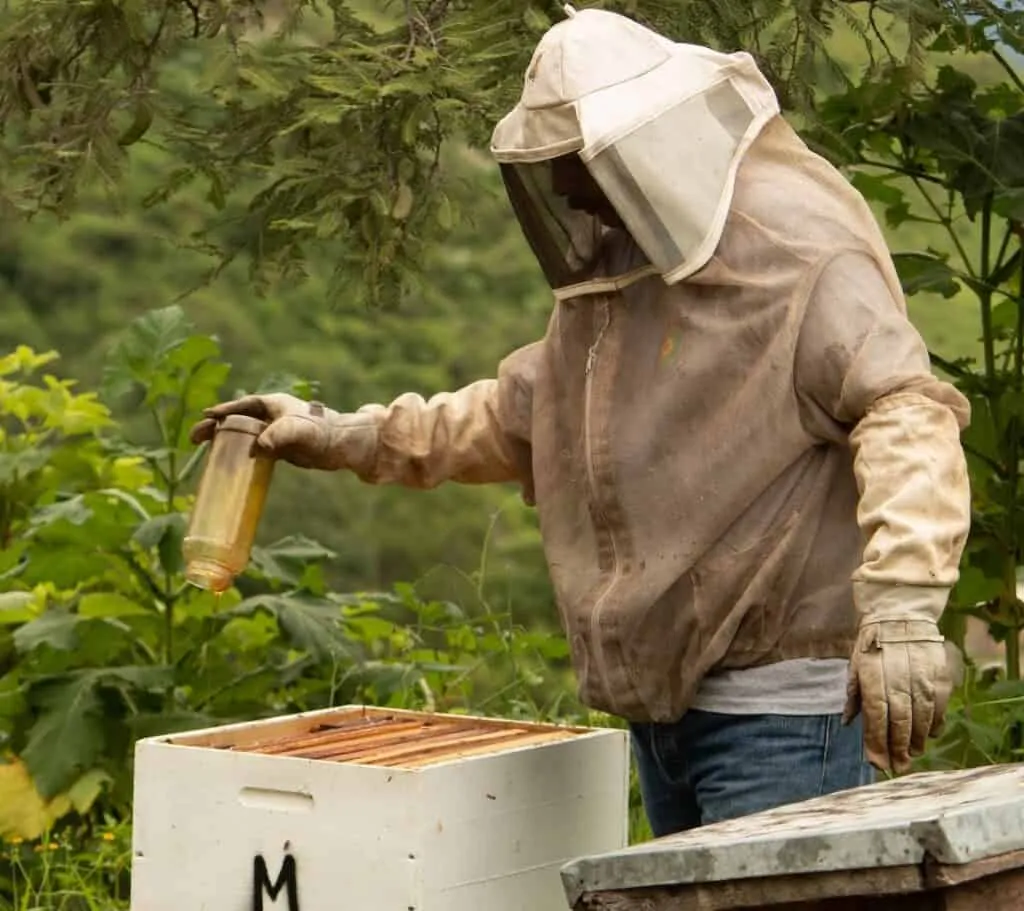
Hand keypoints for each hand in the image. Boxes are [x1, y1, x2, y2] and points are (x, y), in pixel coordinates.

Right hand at [189, 393, 376, 471]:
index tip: (205, 415)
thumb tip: (259, 449)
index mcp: (273, 404)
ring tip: (199, 449)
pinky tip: (225, 465)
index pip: (242, 406)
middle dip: (215, 426)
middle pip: (236, 420)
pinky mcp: (278, 449)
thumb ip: (280, 436)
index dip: (223, 411)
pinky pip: (252, 450)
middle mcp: (271, 416)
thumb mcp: (299, 432)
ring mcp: (274, 433)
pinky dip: (237, 454)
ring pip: (241, 435)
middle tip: (194, 437)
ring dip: (222, 440)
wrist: (343, 446)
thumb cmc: (323, 432)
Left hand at [843, 616, 950, 774]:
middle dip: (897, 749)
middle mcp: (897, 680)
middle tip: (898, 767)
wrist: (899, 617)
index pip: (875, 717)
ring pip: (921, 718)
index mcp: (872, 678)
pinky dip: (935, 724)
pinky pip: (939, 707)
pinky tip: (930, 735)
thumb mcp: (855, 665)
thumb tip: (847, 723)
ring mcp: (921, 679)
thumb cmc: (872, 644)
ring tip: (911, 755)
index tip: (877, 763)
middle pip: (899, 722)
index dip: (876, 743)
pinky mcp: (940, 677)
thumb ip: (853, 695)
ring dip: (916, 741)